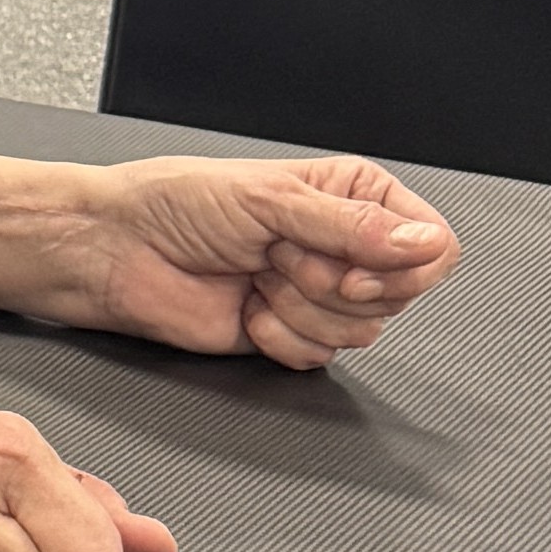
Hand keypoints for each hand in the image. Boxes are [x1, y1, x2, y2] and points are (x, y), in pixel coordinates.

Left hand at [42, 155, 457, 371]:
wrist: (118, 252)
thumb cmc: (174, 204)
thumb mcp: (269, 200)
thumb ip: (352, 227)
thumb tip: (425, 242)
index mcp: (350, 196)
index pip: (432, 241)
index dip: (405, 266)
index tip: (354, 267)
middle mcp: (343, 245)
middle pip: (402, 293)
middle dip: (333, 282)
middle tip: (279, 256)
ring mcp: (319, 292)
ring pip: (364, 330)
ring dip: (301, 307)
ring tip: (256, 274)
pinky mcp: (293, 333)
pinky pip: (322, 355)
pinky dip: (281, 337)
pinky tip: (246, 309)